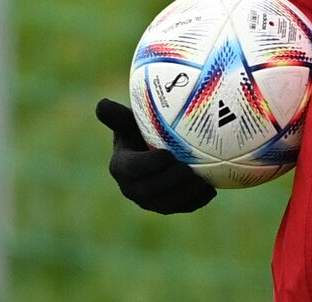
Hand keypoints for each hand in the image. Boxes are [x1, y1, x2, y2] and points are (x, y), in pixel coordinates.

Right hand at [95, 98, 215, 213]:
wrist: (152, 147)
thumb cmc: (141, 127)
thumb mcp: (129, 120)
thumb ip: (117, 115)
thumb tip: (101, 104)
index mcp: (120, 166)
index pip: (132, 169)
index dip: (149, 164)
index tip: (168, 154)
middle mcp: (130, 188)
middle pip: (150, 190)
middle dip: (170, 182)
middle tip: (189, 169)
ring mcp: (148, 200)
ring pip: (166, 203)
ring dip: (185, 195)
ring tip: (202, 182)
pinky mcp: (165, 206)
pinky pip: (180, 208)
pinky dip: (195, 202)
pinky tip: (210, 190)